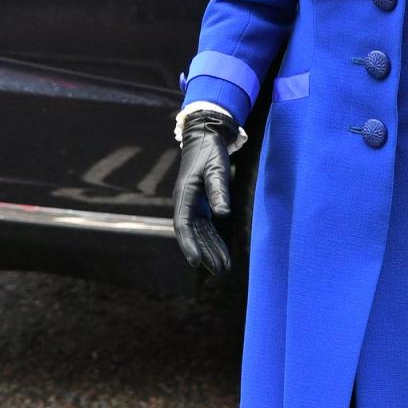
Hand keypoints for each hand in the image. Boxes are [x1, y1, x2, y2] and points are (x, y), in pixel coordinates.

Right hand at [172, 109, 236, 275]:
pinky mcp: (200, 203)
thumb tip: (223, 214)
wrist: (205, 136)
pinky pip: (205, 227)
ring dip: (210, 249)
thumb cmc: (210, 150)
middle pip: (192, 234)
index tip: (196, 261)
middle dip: (204, 253)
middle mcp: (185, 202)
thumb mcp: (217, 167)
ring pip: (199, 233)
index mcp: (185, 194)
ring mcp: (192, 204)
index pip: (184, 224)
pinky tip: (221, 252)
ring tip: (223, 268)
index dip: (189, 244)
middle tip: (219, 271)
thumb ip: (219, 190)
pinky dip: (213, 240)